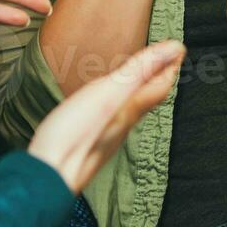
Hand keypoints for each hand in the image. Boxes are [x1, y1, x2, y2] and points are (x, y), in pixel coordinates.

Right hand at [27, 41, 184, 192]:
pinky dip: (116, 105)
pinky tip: (104, 106)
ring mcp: (105, 137)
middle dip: (156, 78)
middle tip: (162, 62)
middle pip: (147, 99)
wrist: (49, 177)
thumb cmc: (75, 136)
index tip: (178, 49)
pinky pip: (112, 119)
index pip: (159, 86)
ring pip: (130, 111)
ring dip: (137, 91)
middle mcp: (121, 125)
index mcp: (129, 110)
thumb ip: (140, 71)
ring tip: (137, 78)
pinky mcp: (87, 144)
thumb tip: (175, 49)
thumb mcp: (110, 94)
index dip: (170, 66)